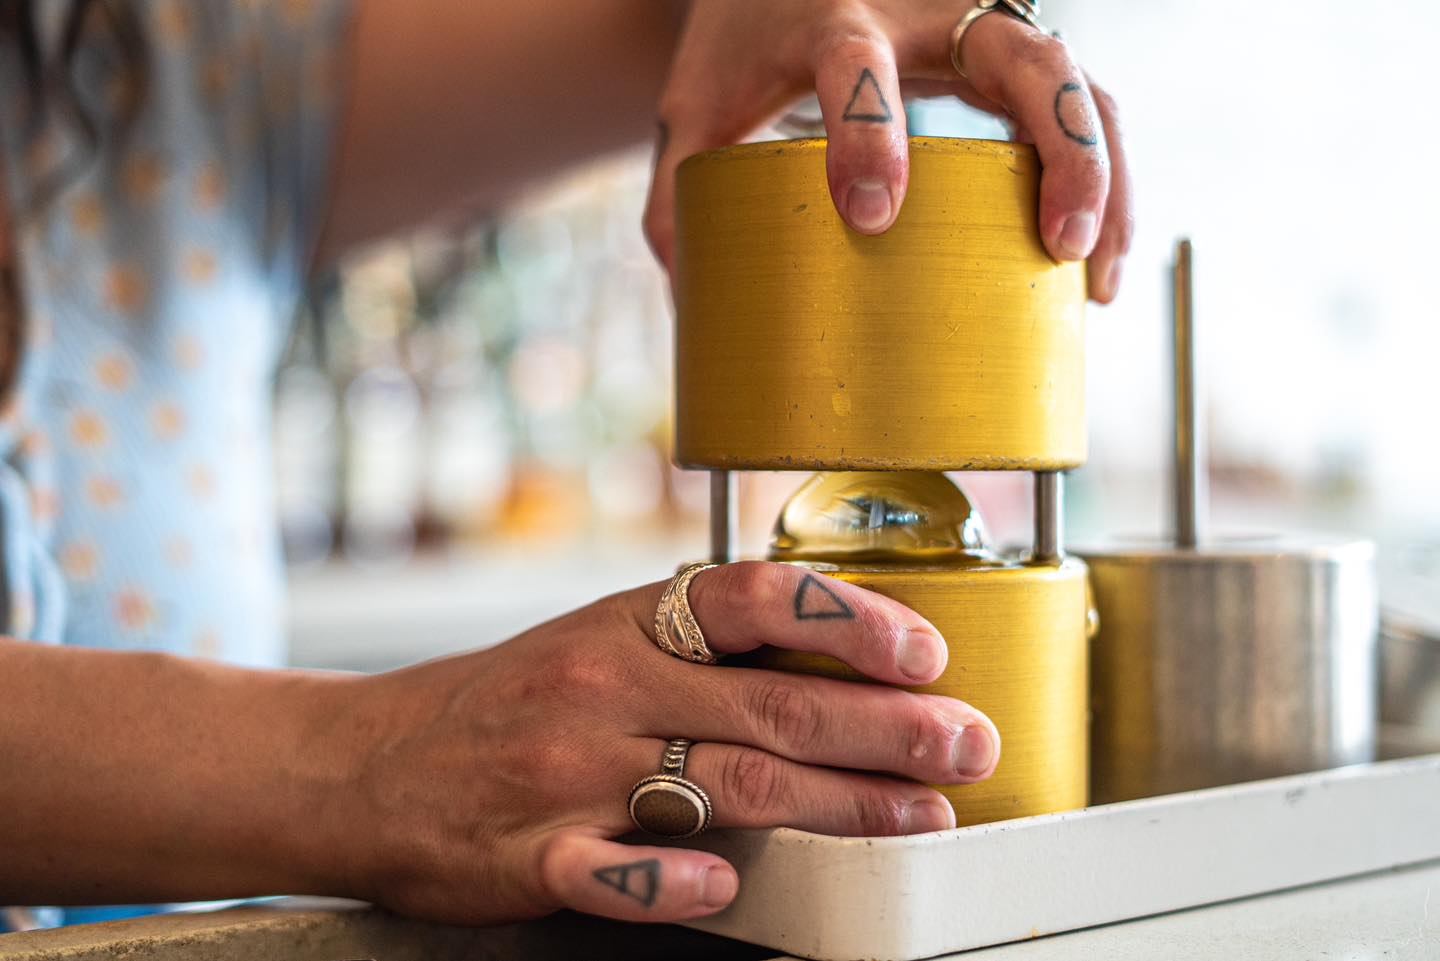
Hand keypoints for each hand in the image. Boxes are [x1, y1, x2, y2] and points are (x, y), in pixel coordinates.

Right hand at [329, 562, 998, 925]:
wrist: (365, 761)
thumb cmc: (506, 699)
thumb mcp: (596, 637)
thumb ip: (700, 644)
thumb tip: (830, 650)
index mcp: (627, 625)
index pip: (754, 599)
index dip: (849, 620)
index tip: (925, 653)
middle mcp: (605, 686)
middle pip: (770, 702)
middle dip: (885, 726)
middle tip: (967, 744)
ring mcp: (568, 773)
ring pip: (723, 782)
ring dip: (836, 802)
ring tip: (917, 815)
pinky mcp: (528, 855)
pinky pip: (615, 870)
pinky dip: (679, 878)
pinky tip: (735, 883)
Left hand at [643, 0, 1131, 302]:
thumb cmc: (743, 44)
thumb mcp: (696, 107)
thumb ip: (680, 192)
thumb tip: (692, 299)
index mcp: (831, 11)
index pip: (856, 61)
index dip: (868, 133)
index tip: (871, 214)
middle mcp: (927, 10)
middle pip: (1027, 59)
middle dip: (1061, 151)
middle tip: (1057, 246)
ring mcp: (983, 29)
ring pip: (1082, 84)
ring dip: (1105, 178)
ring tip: (1094, 278)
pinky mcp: (1011, 60)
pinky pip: (1087, 106)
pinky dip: (1105, 179)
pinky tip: (1093, 259)